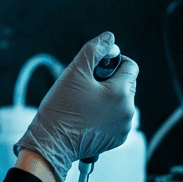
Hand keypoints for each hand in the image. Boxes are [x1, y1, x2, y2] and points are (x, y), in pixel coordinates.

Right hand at [14, 33, 138, 181]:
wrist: (52, 143)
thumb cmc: (61, 109)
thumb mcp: (75, 72)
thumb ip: (94, 50)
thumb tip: (109, 38)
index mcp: (121, 93)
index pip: (130, 65)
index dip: (113, 62)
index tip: (95, 70)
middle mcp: (128, 111)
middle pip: (126, 84)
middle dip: (110, 81)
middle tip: (86, 89)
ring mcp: (124, 127)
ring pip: (121, 102)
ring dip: (108, 98)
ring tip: (85, 105)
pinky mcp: (118, 139)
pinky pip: (117, 118)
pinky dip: (106, 115)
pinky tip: (88, 117)